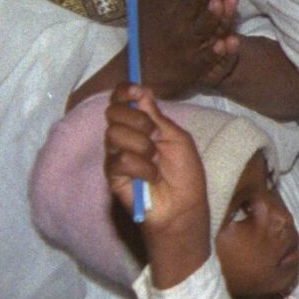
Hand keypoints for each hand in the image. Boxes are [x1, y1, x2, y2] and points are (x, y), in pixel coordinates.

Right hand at [105, 85, 214, 288]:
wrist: (184, 208)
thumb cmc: (186, 175)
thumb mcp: (178, 139)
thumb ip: (157, 116)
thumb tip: (140, 91)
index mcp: (142, 127)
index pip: (122, 102)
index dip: (123, 92)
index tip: (133, 90)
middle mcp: (125, 138)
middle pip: (114, 113)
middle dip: (137, 121)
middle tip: (154, 136)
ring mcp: (116, 156)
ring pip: (114, 134)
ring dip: (141, 146)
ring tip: (155, 162)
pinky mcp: (112, 176)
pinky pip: (119, 160)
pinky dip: (141, 167)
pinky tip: (150, 178)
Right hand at [136, 0, 237, 97]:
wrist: (142, 70)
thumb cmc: (148, 29)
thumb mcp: (147, 0)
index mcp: (164, 7)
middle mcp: (176, 24)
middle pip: (192, 6)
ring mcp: (187, 44)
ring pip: (202, 29)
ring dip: (212, 17)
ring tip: (221, 3)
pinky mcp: (196, 64)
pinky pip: (209, 57)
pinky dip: (218, 51)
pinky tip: (230, 42)